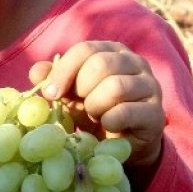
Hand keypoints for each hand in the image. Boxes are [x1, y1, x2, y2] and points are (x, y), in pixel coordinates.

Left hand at [29, 41, 164, 169]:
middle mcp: (135, 62)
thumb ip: (53, 79)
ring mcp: (150, 86)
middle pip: (101, 64)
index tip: (51, 94)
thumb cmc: (93, 110)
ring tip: (94, 115)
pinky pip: (125, 112)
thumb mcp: (69, 93)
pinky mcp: (156, 112)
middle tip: (79, 105)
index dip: (63, 71)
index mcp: (111, 50)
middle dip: (81, 89)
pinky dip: (108, 121)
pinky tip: (107, 125)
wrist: (120, 142)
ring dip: (94, 106)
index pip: (84, 49)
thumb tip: (36, 72)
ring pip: (115, 87)